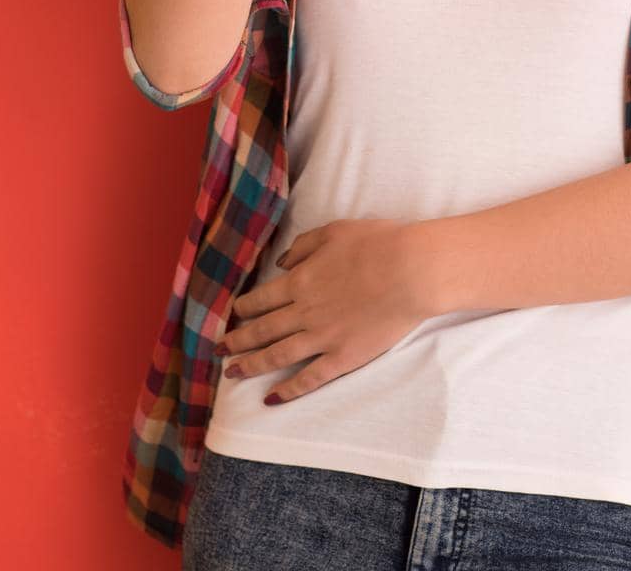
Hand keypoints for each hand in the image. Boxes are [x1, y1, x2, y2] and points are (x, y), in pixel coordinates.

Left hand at [213, 217, 433, 402]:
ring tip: (233, 374)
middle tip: (219, 350)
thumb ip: (304, 246)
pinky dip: (288, 391)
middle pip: (262, 330)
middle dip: (238, 340)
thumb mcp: (334, 231)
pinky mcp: (343, 357)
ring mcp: (322, 338)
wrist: (411, 270)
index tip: (232, 316)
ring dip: (252, 365)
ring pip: (277, 356)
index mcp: (300, 281)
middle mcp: (304, 312)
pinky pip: (309, 378)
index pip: (262, 299)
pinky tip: (272, 399)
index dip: (244, 309)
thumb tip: (282, 263)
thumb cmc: (377, 244)